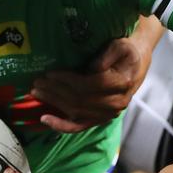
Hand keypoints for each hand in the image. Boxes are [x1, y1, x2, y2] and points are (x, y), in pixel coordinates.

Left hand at [33, 35, 150, 132]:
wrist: (135, 66)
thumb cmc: (126, 52)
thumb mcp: (120, 46)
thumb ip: (108, 55)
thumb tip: (93, 68)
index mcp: (122, 83)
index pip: (90, 84)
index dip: (68, 79)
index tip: (51, 73)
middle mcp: (116, 102)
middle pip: (80, 99)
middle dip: (56, 90)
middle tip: (37, 81)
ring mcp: (108, 114)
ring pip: (76, 111)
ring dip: (54, 102)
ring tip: (36, 92)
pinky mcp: (99, 119)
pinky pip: (78, 126)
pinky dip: (61, 125)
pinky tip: (45, 120)